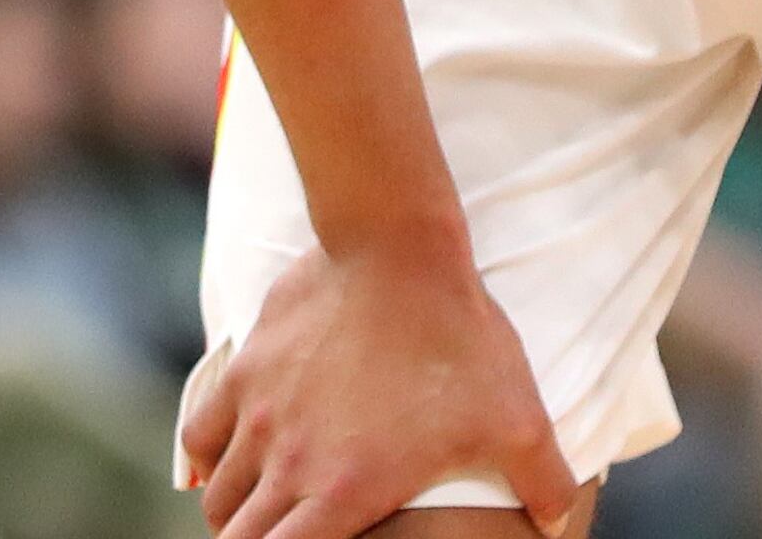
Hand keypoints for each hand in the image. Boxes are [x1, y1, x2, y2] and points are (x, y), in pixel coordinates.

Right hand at [180, 228, 580, 538]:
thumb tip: (562, 525)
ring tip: (260, 511)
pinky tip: (224, 463)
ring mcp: (258, 416)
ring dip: (235, 513)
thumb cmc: (459, 339)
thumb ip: (545, 484)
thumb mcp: (519, 419)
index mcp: (346, 492)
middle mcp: (289, 463)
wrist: (396, 250)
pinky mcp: (243, 371)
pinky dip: (206, 461)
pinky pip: (199, 435)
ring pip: (219, 497)